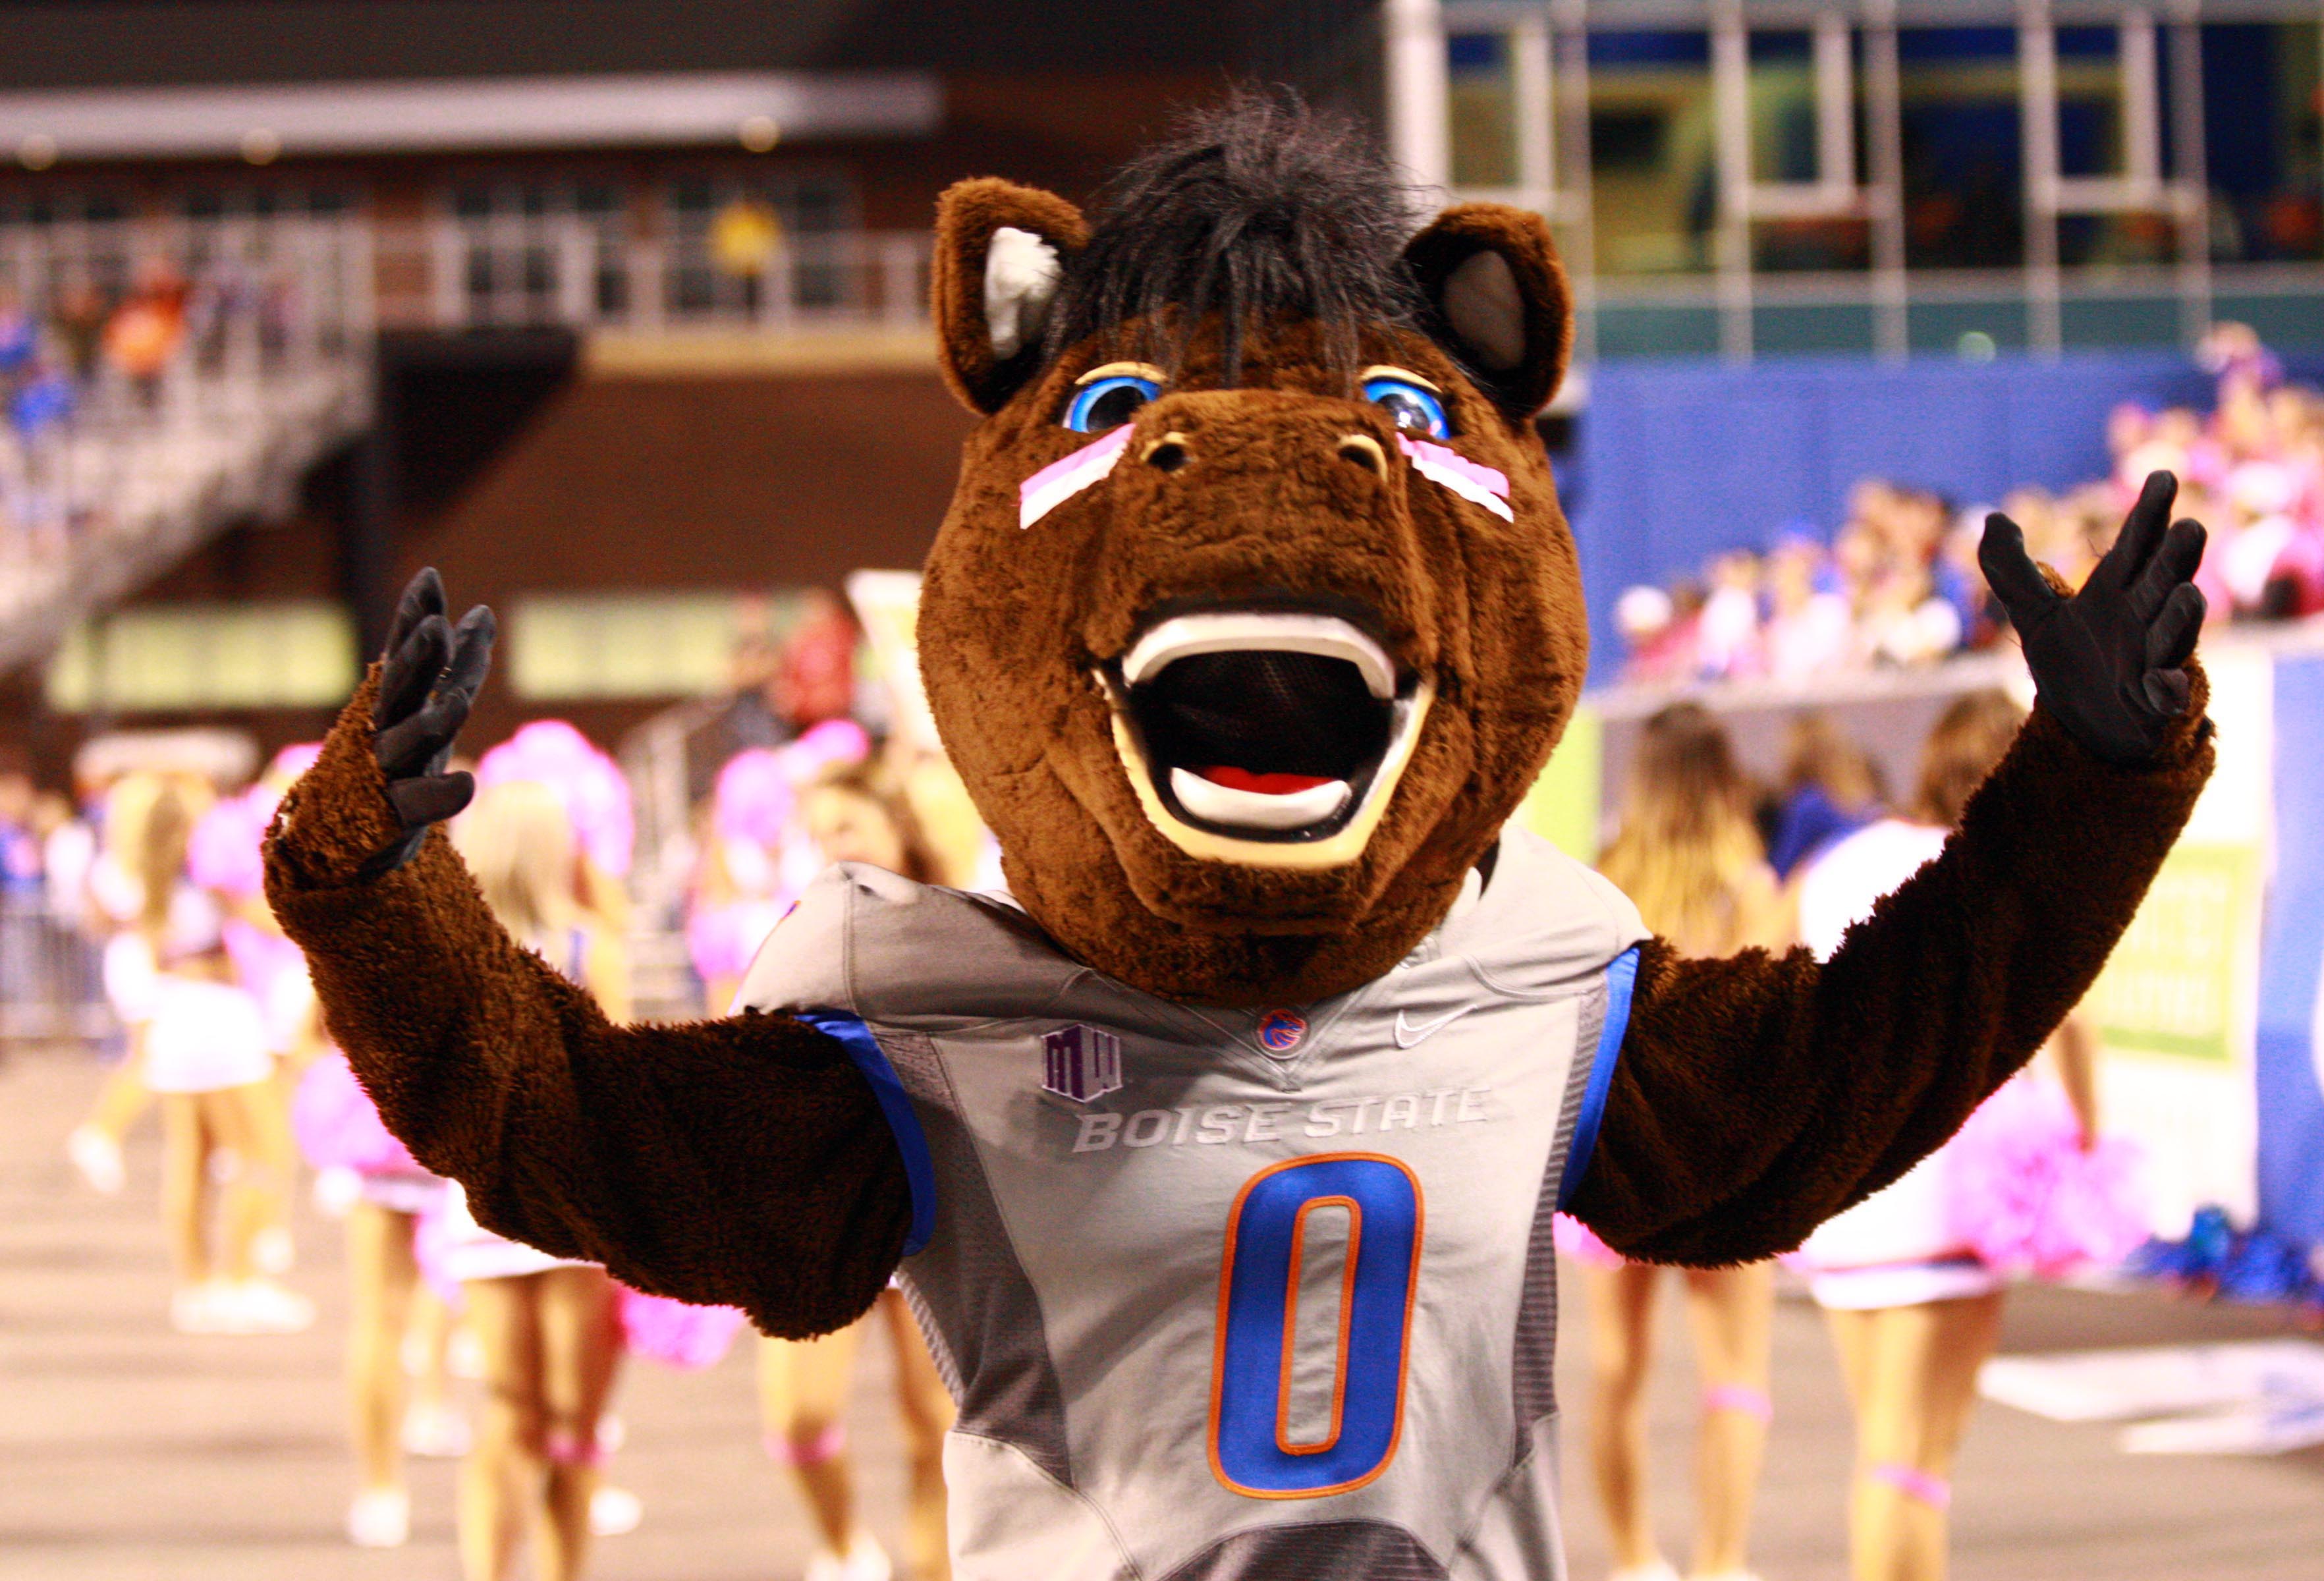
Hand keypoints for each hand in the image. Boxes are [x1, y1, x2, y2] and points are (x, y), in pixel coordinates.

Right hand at [367, 568, 494, 872]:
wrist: (352, 831)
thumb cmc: (404, 757)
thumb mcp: (434, 704)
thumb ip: (460, 663)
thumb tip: (484, 613)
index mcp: (397, 698)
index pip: (405, 649)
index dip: (415, 615)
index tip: (430, 579)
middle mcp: (387, 727)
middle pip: (402, 688)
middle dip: (418, 659)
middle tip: (436, 628)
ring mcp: (390, 769)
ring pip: (408, 741)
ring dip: (432, 722)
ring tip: (458, 704)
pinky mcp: (397, 813)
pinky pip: (419, 803)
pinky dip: (441, 795)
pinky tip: (465, 785)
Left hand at [1980, 470, 2205, 767]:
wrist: (2086, 730)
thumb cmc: (2074, 664)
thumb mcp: (2036, 617)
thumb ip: (2013, 572)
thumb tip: (1994, 519)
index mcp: (2117, 592)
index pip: (2136, 546)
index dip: (2150, 514)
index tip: (2162, 477)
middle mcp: (2143, 619)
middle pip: (2162, 581)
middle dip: (2176, 557)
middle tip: (2192, 526)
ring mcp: (2154, 660)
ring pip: (2173, 633)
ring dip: (2181, 616)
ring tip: (2187, 594)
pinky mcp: (2157, 704)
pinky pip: (2168, 695)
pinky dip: (2168, 690)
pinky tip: (2164, 685)